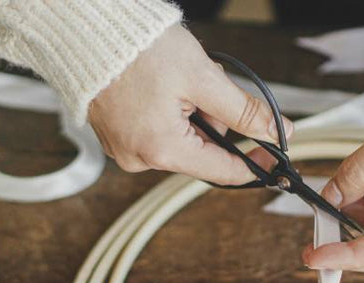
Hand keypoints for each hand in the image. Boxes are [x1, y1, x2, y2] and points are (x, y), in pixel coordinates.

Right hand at [89, 26, 291, 185]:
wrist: (89, 31)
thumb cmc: (138, 49)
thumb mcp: (202, 78)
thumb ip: (242, 110)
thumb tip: (274, 131)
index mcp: (162, 149)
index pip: (222, 170)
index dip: (253, 162)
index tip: (274, 154)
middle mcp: (140, 158)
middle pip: (201, 150)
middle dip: (213, 119)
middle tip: (205, 83)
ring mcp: (124, 148)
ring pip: (180, 139)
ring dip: (191, 112)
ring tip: (175, 79)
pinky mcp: (116, 135)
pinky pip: (157, 131)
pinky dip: (169, 111)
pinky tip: (160, 86)